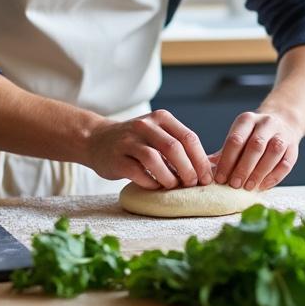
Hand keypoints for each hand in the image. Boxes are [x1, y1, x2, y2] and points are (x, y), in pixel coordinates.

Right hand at [83, 109, 212, 189]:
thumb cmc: (136, 142)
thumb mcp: (157, 134)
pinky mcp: (116, 158)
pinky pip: (138, 173)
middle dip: (188, 170)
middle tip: (193, 184)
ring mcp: (128, 141)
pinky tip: (155, 187)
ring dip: (169, 178)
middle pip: (174, 148)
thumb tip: (206, 170)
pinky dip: (150, 183)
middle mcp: (145, 125)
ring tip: (173, 186)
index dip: (200, 160)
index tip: (207, 178)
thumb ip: (178, 145)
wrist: (97, 140)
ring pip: (155, 159)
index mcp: (161, 118)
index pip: (188, 138)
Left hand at [212, 110, 302, 190]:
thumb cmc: (253, 135)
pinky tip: (263, 186)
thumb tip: (203, 172)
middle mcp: (266, 123)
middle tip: (234, 185)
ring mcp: (282, 133)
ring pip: (273, 152)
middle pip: (255, 146)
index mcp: (247, 120)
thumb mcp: (238, 136)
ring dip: (260, 172)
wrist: (283, 122)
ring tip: (248, 187)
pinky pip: (286, 162)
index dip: (227, 161)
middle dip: (243, 167)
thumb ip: (223, 154)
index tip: (220, 178)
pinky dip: (275, 176)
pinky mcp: (294, 146)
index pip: (236, 140)